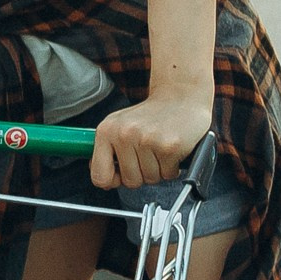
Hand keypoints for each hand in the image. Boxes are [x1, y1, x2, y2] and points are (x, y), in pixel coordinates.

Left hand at [90, 92, 209, 190]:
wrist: (181, 97)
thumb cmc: (151, 115)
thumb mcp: (119, 127)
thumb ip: (106, 153)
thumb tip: (102, 179)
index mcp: (106, 131)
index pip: (99, 176)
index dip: (112, 181)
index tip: (120, 174)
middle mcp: (124, 134)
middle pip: (130, 181)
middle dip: (141, 174)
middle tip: (147, 154)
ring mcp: (147, 140)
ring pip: (150, 179)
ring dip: (158, 170)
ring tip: (159, 149)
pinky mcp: (169, 146)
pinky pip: (168, 175)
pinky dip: (172, 167)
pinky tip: (170, 150)